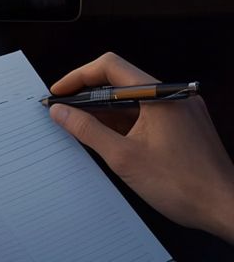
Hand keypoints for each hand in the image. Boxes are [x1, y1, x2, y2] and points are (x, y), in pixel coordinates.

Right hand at [50, 52, 233, 242]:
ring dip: (107, 110)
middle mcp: (173, 96)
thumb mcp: (124, 158)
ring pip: (133, 99)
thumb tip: (62, 112)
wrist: (226, 210)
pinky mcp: (185, 125)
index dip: (79, 77)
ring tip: (83, 127)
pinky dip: (125, 121)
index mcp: (160, 96)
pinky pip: (147, 113)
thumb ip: (87, 130)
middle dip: (89, 95)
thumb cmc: (184, 186)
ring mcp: (181, 110)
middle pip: (121, 81)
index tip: (60, 92)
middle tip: (66, 111)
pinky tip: (110, 138)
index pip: (110, 67)